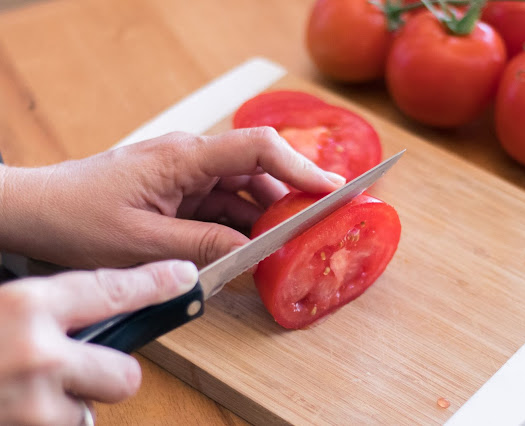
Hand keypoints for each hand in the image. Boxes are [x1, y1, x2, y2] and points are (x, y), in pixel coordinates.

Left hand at [0, 128, 344, 267]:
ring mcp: (187, 174)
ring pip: (242, 193)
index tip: (333, 189)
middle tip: (309, 235)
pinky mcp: (180, 191)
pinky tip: (243, 250)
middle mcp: (192, 158)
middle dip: (285, 204)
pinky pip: (221, 206)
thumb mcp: (144, 242)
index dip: (300, 167)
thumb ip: (204, 245)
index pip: (257, 149)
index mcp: (185, 157)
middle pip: (257, 173)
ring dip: (260, 221)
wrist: (38, 210)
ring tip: (274, 252)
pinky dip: (236, 228)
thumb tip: (254, 251)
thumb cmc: (79, 217)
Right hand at [0, 259, 198, 424]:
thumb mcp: (4, 307)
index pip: (113, 290)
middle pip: (126, 373)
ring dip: (72, 404)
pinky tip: (19, 406)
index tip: (184, 277)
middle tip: (75, 367)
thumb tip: (98, 312)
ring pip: (92, 411)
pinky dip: (50, 421)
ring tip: (30, 389)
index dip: (155, 284)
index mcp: (29, 306)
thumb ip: (49, 310)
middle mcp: (40, 354)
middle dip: (111, 374)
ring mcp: (34, 403)